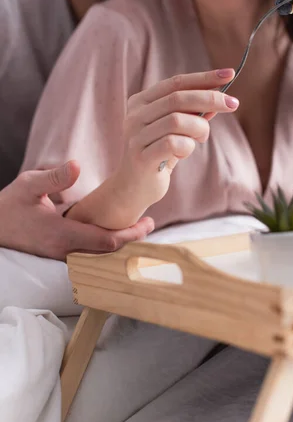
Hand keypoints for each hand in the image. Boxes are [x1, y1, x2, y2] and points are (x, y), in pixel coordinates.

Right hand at [0, 161, 153, 260]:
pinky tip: (114, 229)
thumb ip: (53, 177)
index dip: (131, 234)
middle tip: (150, 223)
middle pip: (109, 252)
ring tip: (137, 224)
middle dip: (132, 239)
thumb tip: (76, 165)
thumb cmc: (8, 206)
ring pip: (100, 256)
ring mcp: (62, 256)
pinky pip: (90, 255)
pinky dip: (106, 245)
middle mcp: (64, 250)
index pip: (106, 241)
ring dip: (120, 243)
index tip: (148, 222)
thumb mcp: (28, 185)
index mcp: (61, 234)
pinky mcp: (59, 256)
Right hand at [117, 68, 237, 208]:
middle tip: (232, 105)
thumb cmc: (159, 155)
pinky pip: (173, 144)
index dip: (204, 77)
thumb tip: (222, 96)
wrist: (134, 188)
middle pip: (178, 98)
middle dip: (210, 98)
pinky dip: (188, 147)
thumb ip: (194, 113)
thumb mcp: (178, 130)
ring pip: (177, 120)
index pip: (176, 82)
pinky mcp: (141, 157)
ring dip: (199, 128)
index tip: (229, 74)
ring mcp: (136, 136)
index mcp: (141, 102)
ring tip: (201, 138)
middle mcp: (135, 115)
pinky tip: (184, 154)